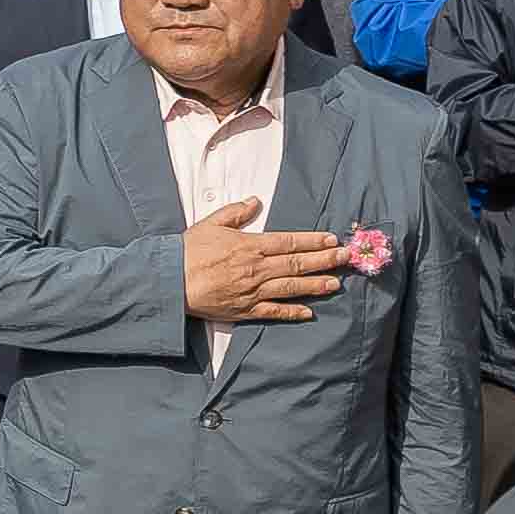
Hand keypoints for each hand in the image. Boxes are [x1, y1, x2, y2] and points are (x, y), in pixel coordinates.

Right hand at [182, 197, 352, 324]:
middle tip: (345, 258)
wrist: (169, 281)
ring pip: (291, 287)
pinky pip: (274, 312)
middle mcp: (257, 268)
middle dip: (325, 260)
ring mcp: (253, 291)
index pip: (289, 242)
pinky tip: (308, 312)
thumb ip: (235, 212)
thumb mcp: (210, 224)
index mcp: (250, 246)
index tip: (331, 240)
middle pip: (297, 264)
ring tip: (336, 283)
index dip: (313, 241)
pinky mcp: (245, 309)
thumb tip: (255, 201)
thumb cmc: (187, 251)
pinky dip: (292, 312)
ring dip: (316, 285)